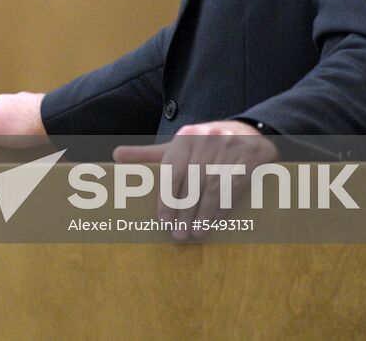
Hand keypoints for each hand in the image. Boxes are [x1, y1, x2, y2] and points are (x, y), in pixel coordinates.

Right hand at [0, 92, 47, 143]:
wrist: (53, 122)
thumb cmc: (21, 126)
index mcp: (1, 102)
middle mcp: (18, 99)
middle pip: (10, 116)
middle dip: (11, 130)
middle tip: (14, 145)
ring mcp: (36, 105)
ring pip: (28, 119)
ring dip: (28, 130)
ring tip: (30, 144)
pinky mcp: (51, 112)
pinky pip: (43, 122)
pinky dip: (42, 130)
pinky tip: (44, 140)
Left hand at [113, 120, 277, 239]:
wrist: (250, 131)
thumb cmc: (204, 144)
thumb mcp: (177, 145)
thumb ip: (148, 154)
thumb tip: (115, 156)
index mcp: (185, 138)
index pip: (172, 170)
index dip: (167, 197)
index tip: (163, 220)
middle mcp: (206, 140)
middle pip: (192, 182)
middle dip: (184, 211)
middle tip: (178, 234)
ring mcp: (228, 148)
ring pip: (213, 187)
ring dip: (203, 214)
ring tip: (195, 234)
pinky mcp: (248, 158)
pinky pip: (233, 187)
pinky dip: (222, 208)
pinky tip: (214, 222)